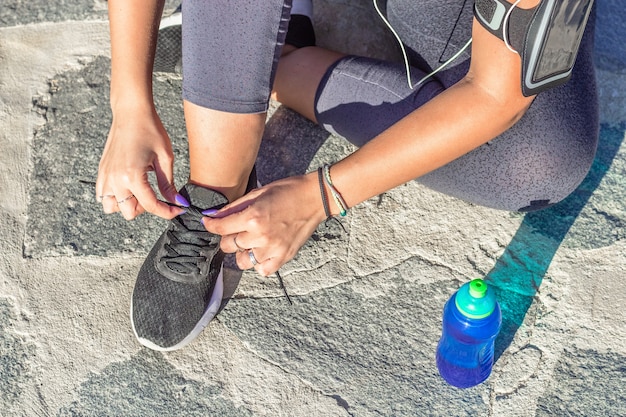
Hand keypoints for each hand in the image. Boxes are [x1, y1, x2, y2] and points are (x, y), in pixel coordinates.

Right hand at [96, 106, 186, 219]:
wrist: (131, 112)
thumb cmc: (150, 130)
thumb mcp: (165, 158)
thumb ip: (168, 184)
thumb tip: (177, 202)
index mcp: (132, 176)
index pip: (150, 206)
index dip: (167, 212)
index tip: (177, 210)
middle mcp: (115, 179)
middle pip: (129, 212)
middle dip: (145, 208)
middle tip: (156, 195)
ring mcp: (106, 175)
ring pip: (112, 207)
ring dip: (127, 204)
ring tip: (140, 191)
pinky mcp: (102, 170)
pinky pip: (102, 195)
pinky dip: (114, 197)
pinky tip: (128, 187)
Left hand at [202, 173, 325, 275]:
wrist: (314, 198)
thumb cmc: (287, 191)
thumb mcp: (258, 193)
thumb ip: (234, 207)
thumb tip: (213, 215)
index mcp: (252, 217)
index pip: (220, 228)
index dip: (211, 224)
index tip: (208, 223)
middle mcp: (260, 236)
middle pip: (228, 245)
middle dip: (228, 236)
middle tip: (236, 229)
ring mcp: (272, 249)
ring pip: (242, 261)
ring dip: (242, 251)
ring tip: (250, 242)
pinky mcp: (283, 257)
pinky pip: (262, 270)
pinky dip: (259, 263)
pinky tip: (262, 252)